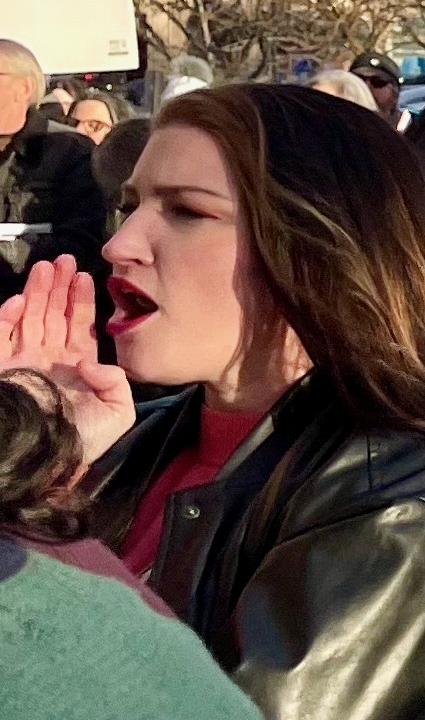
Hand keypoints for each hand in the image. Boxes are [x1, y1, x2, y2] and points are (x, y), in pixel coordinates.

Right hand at [0, 257, 133, 469]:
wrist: (48, 460)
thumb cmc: (83, 440)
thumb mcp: (117, 412)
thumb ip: (117, 382)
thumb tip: (90, 360)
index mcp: (76, 366)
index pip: (79, 326)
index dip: (81, 301)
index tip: (86, 275)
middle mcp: (49, 359)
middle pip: (53, 315)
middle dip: (58, 287)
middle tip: (63, 259)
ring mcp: (23, 362)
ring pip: (28, 319)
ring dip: (35, 293)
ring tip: (45, 267)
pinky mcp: (2, 368)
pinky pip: (1, 338)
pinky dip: (6, 320)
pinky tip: (17, 302)